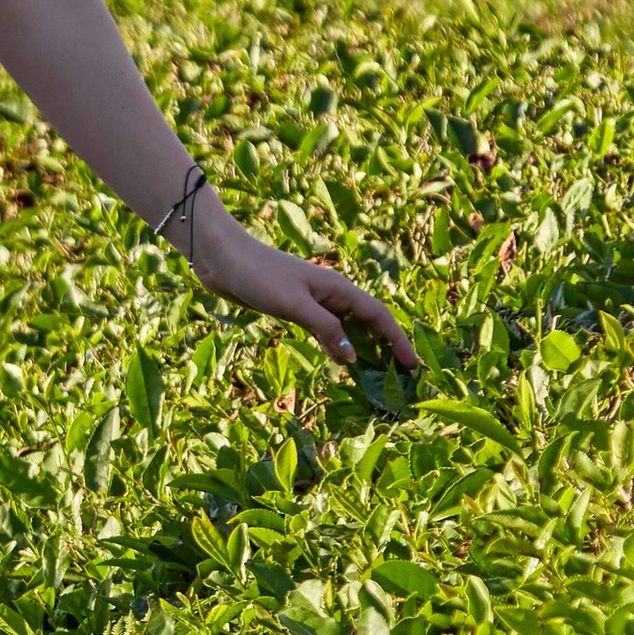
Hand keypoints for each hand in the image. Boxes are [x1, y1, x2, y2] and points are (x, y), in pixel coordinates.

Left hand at [191, 208, 417, 374]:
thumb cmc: (258, 275)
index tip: (412, 366)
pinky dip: (335, 345)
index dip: (397, 341)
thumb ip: (325, 329)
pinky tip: (337, 361)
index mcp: (338, 289)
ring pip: (346, 328)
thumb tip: (353, 358)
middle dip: (385, 346)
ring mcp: (313, 301)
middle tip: (398, 376)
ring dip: (360, 349)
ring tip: (374, 375)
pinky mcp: (294, 307)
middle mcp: (330, 294)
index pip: (378, 316)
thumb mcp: (294, 305)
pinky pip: (324, 329)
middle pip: (367, 322)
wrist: (221, 257)